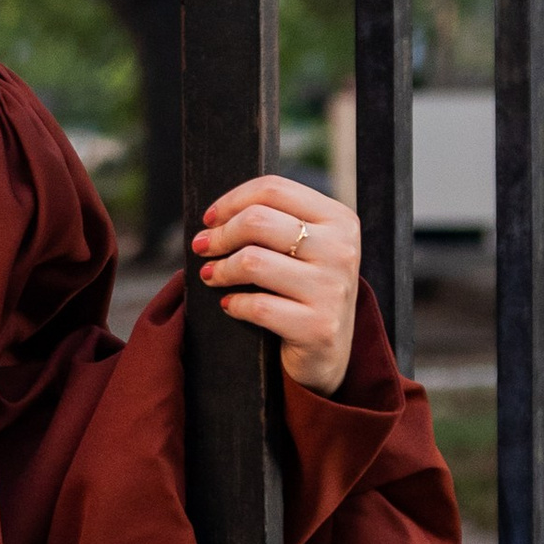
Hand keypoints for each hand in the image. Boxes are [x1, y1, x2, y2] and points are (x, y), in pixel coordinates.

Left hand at [190, 177, 360, 397]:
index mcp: (339, 220)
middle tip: (202, 247)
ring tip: (210, 276)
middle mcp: (341, 250)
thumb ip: (275, 223)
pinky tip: (230, 305)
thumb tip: (215, 217)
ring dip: (219, 270)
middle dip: (219, 235)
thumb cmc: (305, 292)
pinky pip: (257, 305)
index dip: (232, 201)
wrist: (329, 354)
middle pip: (257, 221)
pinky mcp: (318, 327)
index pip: (274, 189)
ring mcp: (332, 289)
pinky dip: (234, 304)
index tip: (210, 218)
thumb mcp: (304, 250)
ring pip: (252, 261)